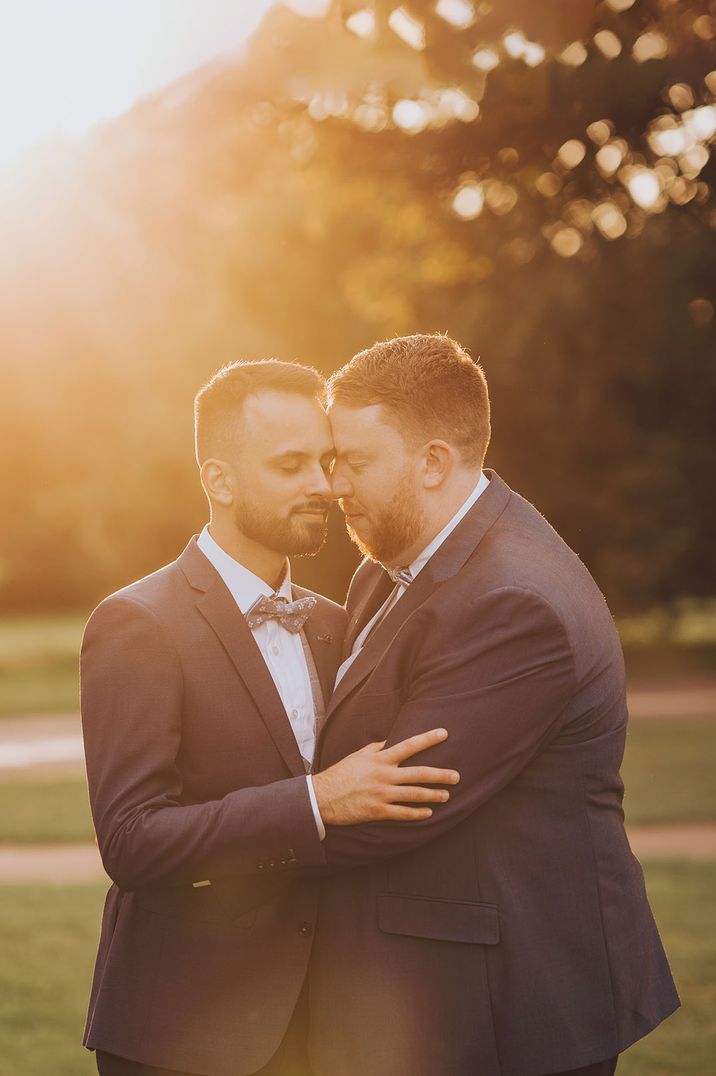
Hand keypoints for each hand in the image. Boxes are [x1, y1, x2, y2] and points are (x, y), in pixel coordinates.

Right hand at [312, 728, 459, 825]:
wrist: (322, 797)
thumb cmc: (341, 774)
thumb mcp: (358, 755)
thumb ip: (377, 747)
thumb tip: (392, 741)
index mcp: (379, 759)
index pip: (408, 745)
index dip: (428, 739)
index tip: (444, 733)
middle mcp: (384, 775)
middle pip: (418, 773)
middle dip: (440, 774)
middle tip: (456, 776)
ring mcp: (382, 794)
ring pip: (414, 794)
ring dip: (433, 795)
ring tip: (446, 795)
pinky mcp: (377, 811)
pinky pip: (403, 813)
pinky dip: (417, 813)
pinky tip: (428, 813)